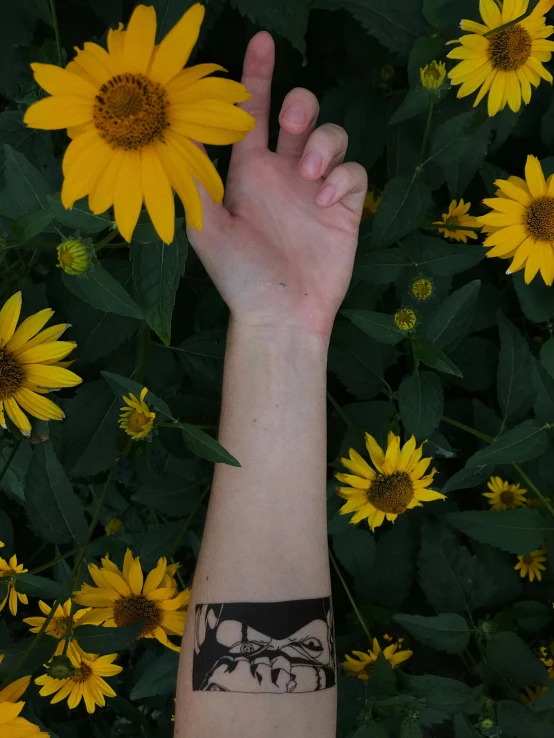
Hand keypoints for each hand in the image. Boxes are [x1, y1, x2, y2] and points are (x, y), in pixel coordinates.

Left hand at [187, 32, 366, 337]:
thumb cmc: (240, 277)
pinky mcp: (346, 208)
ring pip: (332, 136)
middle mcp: (283, 173)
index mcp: (249, 172)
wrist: (280, 315)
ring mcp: (316, 189)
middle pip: (301, 113)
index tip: (262, 41)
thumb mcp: (208, 230)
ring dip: (322, 144)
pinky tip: (325, 201)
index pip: (252, 113)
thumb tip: (179, 132)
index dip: (257, 76)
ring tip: (308, 177)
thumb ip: (195, 183)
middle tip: (292, 121)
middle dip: (301, 104)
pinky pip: (353, 172)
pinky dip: (342, 177)